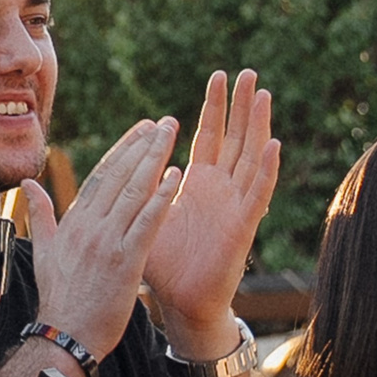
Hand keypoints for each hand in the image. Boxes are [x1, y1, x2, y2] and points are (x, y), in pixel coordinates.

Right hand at [19, 117, 179, 368]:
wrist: (64, 337)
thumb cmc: (58, 301)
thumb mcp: (44, 253)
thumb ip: (41, 215)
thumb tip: (29, 183)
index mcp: (73, 222)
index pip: (101, 175)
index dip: (123, 149)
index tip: (141, 130)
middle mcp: (89, 226)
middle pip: (120, 175)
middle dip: (144, 145)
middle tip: (165, 123)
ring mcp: (107, 243)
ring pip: (134, 191)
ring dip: (155, 159)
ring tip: (172, 136)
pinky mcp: (125, 262)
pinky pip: (146, 222)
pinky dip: (161, 197)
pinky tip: (175, 176)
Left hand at [143, 70, 281, 352]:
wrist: (181, 305)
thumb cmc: (163, 267)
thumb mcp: (140, 219)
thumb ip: (129, 193)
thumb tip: (103, 171)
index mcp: (197, 185)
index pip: (208, 137)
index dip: (213, 108)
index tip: (217, 76)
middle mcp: (220, 190)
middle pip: (234, 138)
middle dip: (239, 105)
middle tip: (244, 71)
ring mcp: (234, 205)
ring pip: (251, 157)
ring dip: (257, 126)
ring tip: (262, 93)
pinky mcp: (243, 226)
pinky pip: (258, 193)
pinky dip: (266, 169)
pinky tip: (273, 143)